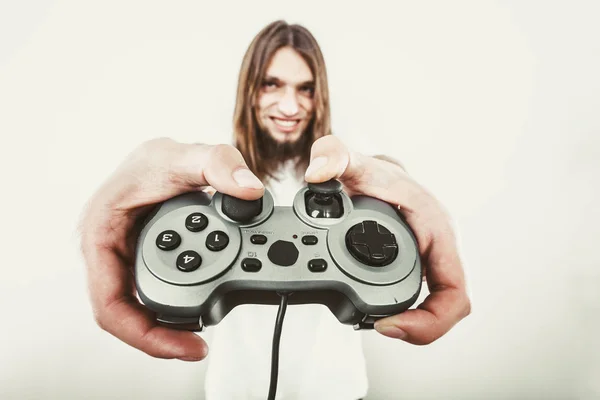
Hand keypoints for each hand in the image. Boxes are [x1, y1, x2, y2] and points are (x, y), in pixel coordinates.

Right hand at [78, 138, 264, 360]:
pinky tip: (205, 307)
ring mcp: (129, 261)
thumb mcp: (185, 154)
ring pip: (143, 307)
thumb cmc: (155, 160)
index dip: (143, 333)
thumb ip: (218, 164)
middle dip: (162, 333)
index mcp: (102, 235)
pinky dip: (181, 303)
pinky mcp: (149, 263)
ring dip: (171, 323)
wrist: (161, 159)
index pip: (109, 303)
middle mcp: (111, 254)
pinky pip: (159, 293)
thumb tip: (249, 190)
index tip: (182, 343)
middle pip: (128, 313)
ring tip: (202, 335)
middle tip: (197, 345)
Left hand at [304, 136, 470, 344]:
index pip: (455, 292)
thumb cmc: (374, 172)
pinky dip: (402, 313)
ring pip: (432, 307)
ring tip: (373, 323)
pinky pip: (420, 301)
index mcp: (437, 230)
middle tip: (377, 327)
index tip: (389, 323)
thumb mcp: (355, 163)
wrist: (374, 174)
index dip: (429, 320)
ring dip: (408, 323)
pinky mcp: (415, 268)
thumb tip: (318, 173)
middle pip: (445, 308)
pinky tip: (375, 314)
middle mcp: (438, 249)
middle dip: (415, 328)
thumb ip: (334, 157)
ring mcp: (428, 260)